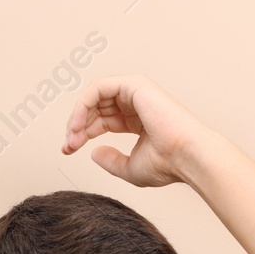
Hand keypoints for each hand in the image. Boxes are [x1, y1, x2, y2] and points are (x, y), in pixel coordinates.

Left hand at [59, 74, 212, 187]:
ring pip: (94, 96)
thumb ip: (111, 161)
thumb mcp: (130, 168)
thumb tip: (92, 152)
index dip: (82, 135)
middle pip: (95, 108)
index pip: (102, 121)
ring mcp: (136, 92)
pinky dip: (84, 104)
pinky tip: (78, 125)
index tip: (68, 150)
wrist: (187, 157)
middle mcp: (137, 103)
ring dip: (78, 116)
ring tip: (72, 137)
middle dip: (77, 127)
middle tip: (67, 146)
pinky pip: (99, 88)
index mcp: (138, 120)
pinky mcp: (135, 85)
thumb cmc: (167, 165)